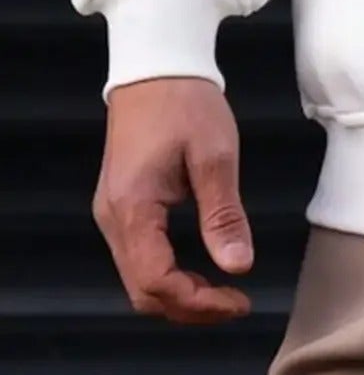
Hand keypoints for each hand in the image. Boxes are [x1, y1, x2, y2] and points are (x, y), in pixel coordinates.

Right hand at [93, 77, 253, 324]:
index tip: (239, 302)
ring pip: (138, 279)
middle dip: (189, 308)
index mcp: (133, 208)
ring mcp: (113, 213)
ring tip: (223, 292)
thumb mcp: (215, 156)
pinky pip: (139, 257)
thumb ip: (224, 215)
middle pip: (143, 291)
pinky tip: (200, 269)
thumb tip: (239, 266)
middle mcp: (113, 218)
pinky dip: (169, 274)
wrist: (157, 67)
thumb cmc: (187, 104)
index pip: (157, 281)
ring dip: (179, 294)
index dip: (198, 303)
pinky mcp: (121, 206)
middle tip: (235, 304)